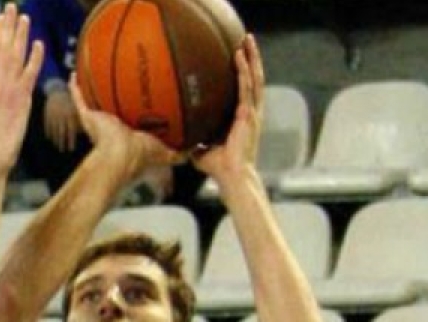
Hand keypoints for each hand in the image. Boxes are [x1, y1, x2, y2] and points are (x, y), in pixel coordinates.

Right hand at [0, 4, 44, 170]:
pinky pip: (29, 74)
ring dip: (19, 36)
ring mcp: (7, 90)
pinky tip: (38, 44)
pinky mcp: (20, 99)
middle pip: (1, 49)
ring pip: (14, 57)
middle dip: (6, 27)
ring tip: (23, 17)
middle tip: (11, 8)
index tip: (0, 19)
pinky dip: (34, 58)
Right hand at [42, 89, 79, 151]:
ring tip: (58, 147)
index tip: (71, 149)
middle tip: (64, 151)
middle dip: (63, 142)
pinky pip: (47, 126)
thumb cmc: (70, 103)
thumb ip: (79, 120)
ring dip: (56, 139)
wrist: (57, 91)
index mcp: (71, 113)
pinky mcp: (47, 114)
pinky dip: (49, 133)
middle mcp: (62, 114)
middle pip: (62, 131)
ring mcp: (54, 114)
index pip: (71, 130)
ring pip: (54, 130)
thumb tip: (83, 133)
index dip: (71, 140)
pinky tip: (50, 139)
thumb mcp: (75, 109)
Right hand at [69, 73, 179, 181]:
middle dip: (114, 92)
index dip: (135, 104)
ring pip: (94, 99)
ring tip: (94, 68)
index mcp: (129, 132)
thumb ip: (179, 151)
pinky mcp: (87, 117)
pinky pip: (79, 99)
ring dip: (93, 86)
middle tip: (117, 73)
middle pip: (112, 105)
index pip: (132, 115)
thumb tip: (196, 149)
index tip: (139, 90)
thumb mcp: (165, 152)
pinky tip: (74, 74)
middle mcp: (112, 125)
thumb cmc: (140, 155)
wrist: (119, 157)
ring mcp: (98, 120)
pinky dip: (75, 88)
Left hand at [192, 35, 263, 182]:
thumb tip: (173, 136)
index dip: (244, 73)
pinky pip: (246, 88)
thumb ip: (191, 139)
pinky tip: (239, 56)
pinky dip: (243, 71)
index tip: (238, 56)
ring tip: (246, 39)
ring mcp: (252, 112)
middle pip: (253, 78)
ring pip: (254, 78)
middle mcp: (250, 112)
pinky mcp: (248, 115)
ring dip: (251, 58)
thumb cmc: (218, 166)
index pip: (244, 90)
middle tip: (246, 39)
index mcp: (241, 118)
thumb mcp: (199, 148)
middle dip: (251, 58)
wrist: (231, 176)